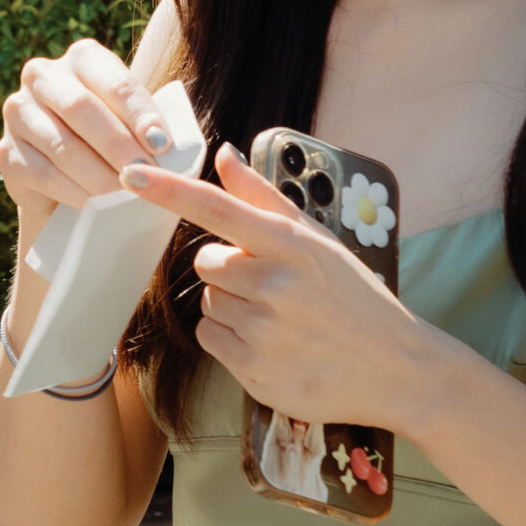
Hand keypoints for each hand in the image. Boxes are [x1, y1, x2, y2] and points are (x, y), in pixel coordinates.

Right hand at [0, 38, 177, 221]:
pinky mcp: (5, 153)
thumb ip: (144, 127)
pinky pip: (42, 174)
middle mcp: (42, 76)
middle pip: (81, 108)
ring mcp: (18, 112)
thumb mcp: (131, 124)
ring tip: (125, 196)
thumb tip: (161, 149)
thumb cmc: (112, 144)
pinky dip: (73, 192)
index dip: (139, 114)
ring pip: (61, 144)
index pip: (114, 82)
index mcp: (82, 58)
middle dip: (117, 144)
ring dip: (97, 174)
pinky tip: (95, 207)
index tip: (161, 144)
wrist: (71, 178)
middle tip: (145, 174)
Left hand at [121, 144, 454, 431]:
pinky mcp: (254, 371)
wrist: (395, 369)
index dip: (168, 190)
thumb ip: (263, 197)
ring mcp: (264, 331)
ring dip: (230, 306)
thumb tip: (223, 154)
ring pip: (207, 302)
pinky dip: (229, 340)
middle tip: (271, 285)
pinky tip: (270, 344)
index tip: (130, 175)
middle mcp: (275, 285)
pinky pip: (209, 339)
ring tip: (278, 318)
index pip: (216, 208)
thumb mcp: (318, 240)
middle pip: (204, 262)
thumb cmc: (353, 297)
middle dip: (227, 270)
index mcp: (291, 245)